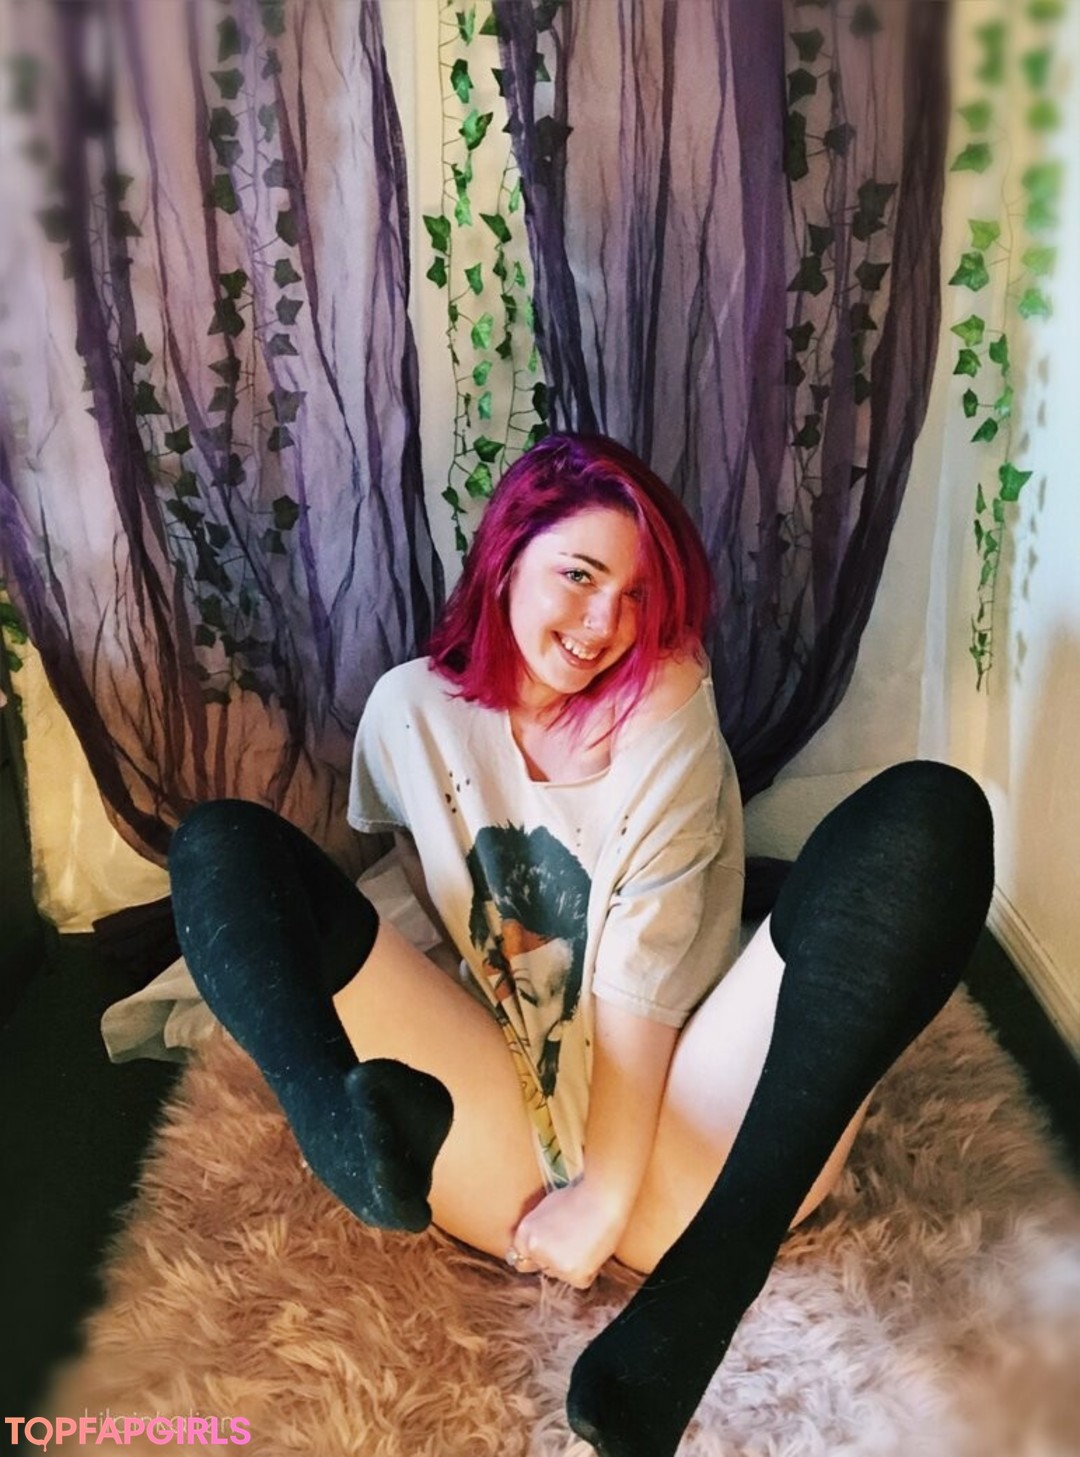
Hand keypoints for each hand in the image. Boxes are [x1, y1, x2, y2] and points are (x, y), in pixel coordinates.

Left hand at [509, 1179, 626, 1289]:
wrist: (604, 1196)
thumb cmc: (578, 1196)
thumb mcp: (546, 1208)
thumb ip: (536, 1230)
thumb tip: (533, 1247)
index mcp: (524, 1232)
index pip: (520, 1257)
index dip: (537, 1252)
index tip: (550, 1246)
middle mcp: (535, 1250)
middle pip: (540, 1267)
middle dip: (552, 1259)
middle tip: (571, 1239)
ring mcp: (555, 1264)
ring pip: (560, 1274)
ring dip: (569, 1264)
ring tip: (584, 1239)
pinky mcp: (576, 1275)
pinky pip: (579, 1280)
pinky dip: (587, 1270)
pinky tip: (592, 1248)